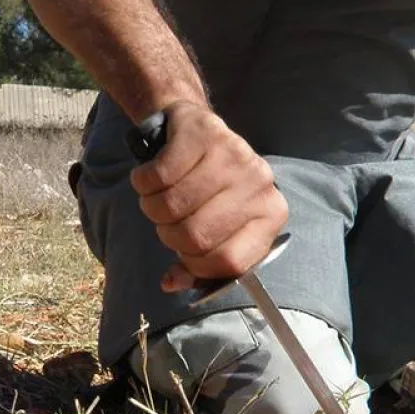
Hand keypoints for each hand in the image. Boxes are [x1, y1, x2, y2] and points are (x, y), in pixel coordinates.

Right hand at [129, 102, 287, 291]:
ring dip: (152, 208)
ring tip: (158, 198)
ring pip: (172, 206)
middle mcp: (259, 183)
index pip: (229, 262)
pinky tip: (150, 177)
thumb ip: (198, 261)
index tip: (184, 252)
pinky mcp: (203, 132)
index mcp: (270, 214)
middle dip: (168, 235)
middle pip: (195, 236)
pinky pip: (158, 176)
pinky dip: (144, 183)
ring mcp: (233, 154)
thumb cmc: (208, 188)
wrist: (196, 130)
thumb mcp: (214, 226)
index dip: (196, 266)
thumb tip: (171, 283)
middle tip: (167, 221)